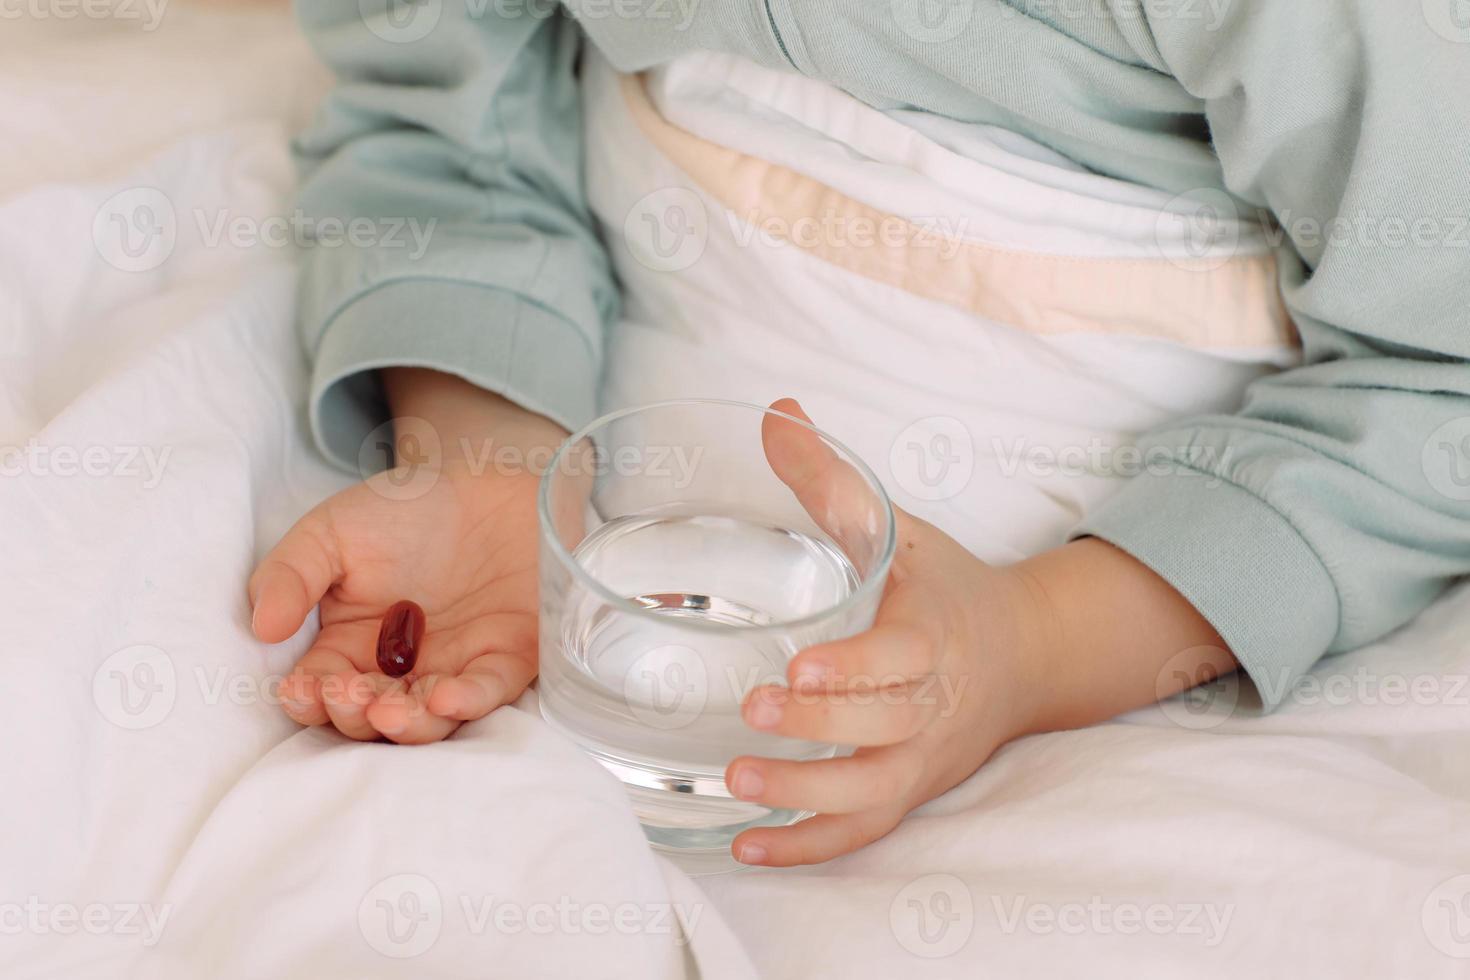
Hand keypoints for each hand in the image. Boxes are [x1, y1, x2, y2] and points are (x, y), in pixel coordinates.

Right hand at [249, 371, 564, 742]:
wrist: (487, 482)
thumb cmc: (406, 509)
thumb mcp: (332, 531)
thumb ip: (291, 574)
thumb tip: (262, 629)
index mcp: (351, 645)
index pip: (321, 688)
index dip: (309, 698)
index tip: (303, 689)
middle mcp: (401, 668)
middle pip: (370, 715)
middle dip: (354, 714)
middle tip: (349, 696)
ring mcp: (453, 668)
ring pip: (426, 721)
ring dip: (405, 725)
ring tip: (388, 713)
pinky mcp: (505, 660)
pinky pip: (486, 692)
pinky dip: (466, 702)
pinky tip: (445, 698)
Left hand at [726, 400, 1235, 866]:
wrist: (1023, 656)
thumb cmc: (943, 587)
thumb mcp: (900, 528)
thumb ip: (833, 478)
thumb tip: (777, 409)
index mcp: (936, 631)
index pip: (904, 656)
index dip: (857, 666)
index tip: (800, 666)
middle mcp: (936, 703)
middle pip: (886, 728)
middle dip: (821, 728)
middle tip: (751, 710)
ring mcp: (925, 756)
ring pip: (875, 790)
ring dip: (809, 796)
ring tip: (736, 782)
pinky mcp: (910, 791)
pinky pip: (866, 830)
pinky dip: (812, 845)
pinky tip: (748, 844)